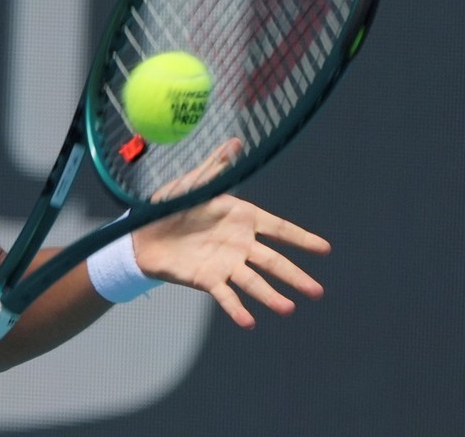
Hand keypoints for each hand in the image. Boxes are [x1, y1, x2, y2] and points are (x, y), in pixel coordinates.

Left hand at [131, 139, 331, 328]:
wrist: (141, 234)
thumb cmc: (169, 206)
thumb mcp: (191, 184)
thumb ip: (215, 167)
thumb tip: (236, 141)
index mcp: (241, 218)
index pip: (278, 229)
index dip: (300, 238)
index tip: (324, 249)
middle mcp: (239, 244)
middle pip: (273, 261)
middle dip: (295, 275)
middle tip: (317, 291)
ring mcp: (225, 264)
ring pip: (254, 282)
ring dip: (270, 296)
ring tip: (288, 308)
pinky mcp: (207, 279)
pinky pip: (225, 296)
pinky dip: (237, 309)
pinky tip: (250, 322)